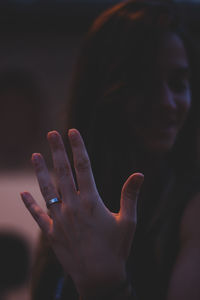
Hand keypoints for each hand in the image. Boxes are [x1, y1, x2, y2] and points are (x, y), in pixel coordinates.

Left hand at [21, 129, 143, 297]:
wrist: (99, 278)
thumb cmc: (116, 249)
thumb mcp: (128, 221)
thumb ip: (130, 195)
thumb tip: (139, 173)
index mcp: (91, 201)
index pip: (83, 166)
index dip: (78, 147)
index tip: (72, 132)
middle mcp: (72, 206)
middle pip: (62, 172)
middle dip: (57, 151)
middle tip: (51, 134)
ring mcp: (59, 219)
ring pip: (46, 189)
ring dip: (39, 171)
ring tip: (34, 155)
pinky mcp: (51, 233)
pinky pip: (37, 215)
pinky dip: (29, 203)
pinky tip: (22, 192)